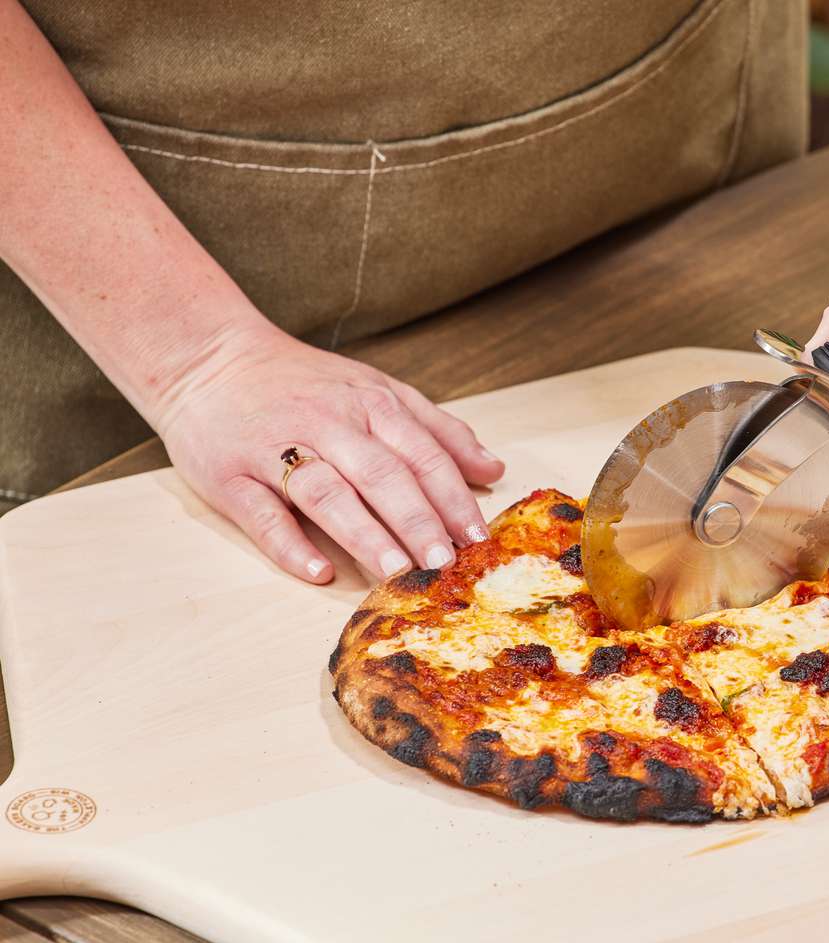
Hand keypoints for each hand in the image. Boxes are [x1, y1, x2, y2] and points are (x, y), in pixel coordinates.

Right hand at [149, 321, 504, 582]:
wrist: (209, 357)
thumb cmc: (305, 384)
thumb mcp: (377, 390)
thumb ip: (436, 430)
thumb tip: (493, 469)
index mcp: (369, 404)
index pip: (421, 454)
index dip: (452, 496)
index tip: (477, 538)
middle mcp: (327, 424)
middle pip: (380, 474)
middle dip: (417, 520)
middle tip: (444, 563)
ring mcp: (275, 450)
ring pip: (327, 494)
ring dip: (364, 534)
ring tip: (396, 571)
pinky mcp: (230, 476)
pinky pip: (262, 514)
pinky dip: (290, 544)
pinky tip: (318, 571)